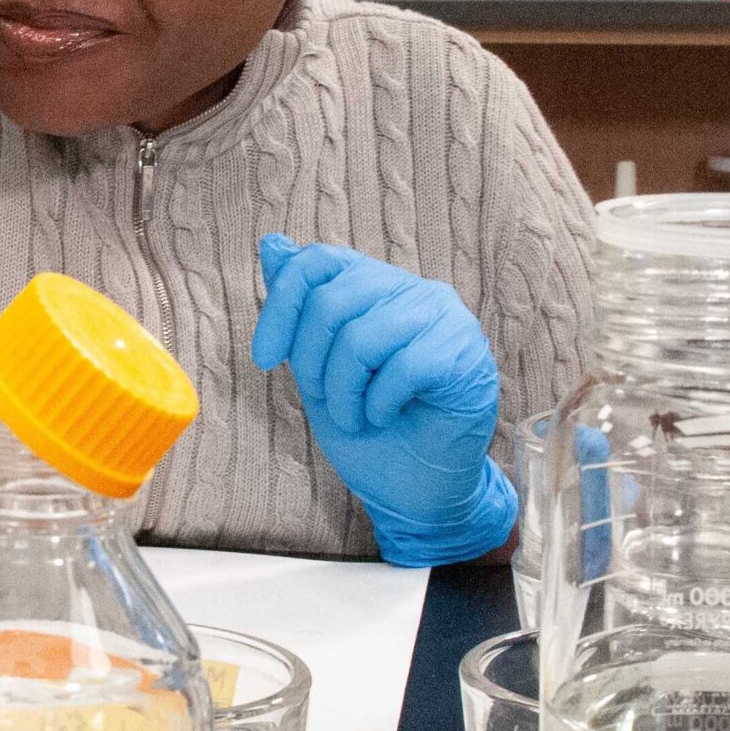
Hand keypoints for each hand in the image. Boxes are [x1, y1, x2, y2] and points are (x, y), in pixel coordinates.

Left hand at [251, 234, 516, 566]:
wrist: (416, 487)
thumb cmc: (368, 425)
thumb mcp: (316, 365)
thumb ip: (299, 307)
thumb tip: (271, 242)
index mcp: (373, 284)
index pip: (316, 262)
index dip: (280, 308)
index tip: (264, 359)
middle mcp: (411, 288)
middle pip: (331, 301)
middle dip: (310, 363)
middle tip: (325, 402)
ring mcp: (444, 317)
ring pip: (361, 337)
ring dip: (343, 392)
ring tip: (355, 416)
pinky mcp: (465, 354)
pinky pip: (402, 368)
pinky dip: (380, 403)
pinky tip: (386, 416)